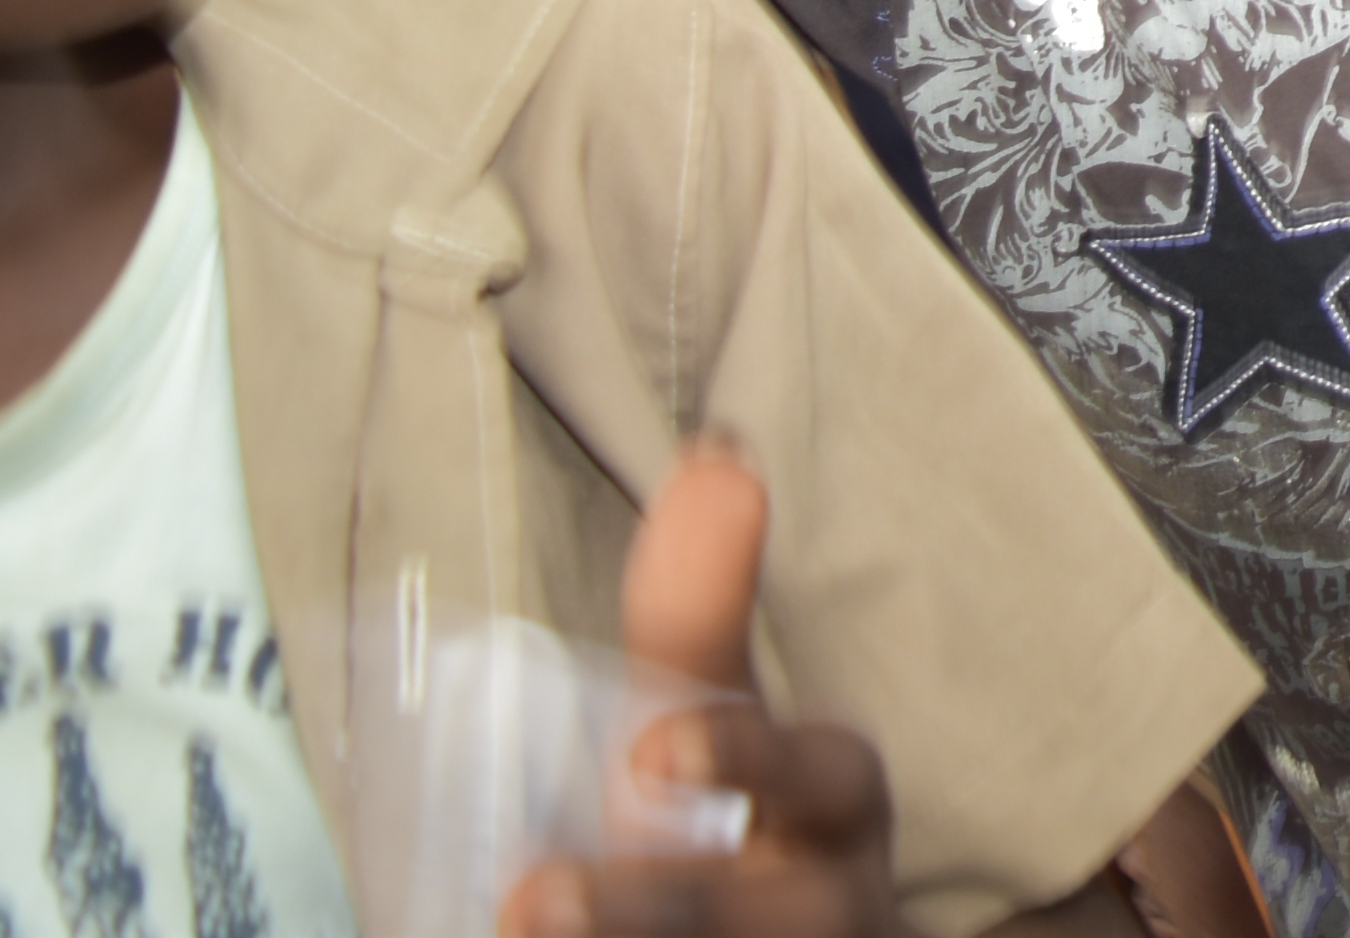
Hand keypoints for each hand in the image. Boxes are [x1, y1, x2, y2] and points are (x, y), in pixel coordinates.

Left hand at [494, 451, 906, 937]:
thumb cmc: (732, 832)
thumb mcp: (713, 726)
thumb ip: (698, 615)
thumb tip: (714, 458)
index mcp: (834, 813)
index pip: (823, 774)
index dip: (748, 761)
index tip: (654, 748)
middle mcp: (831, 903)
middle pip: (788, 915)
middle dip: (675, 906)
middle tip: (534, 897)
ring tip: (514, 926)